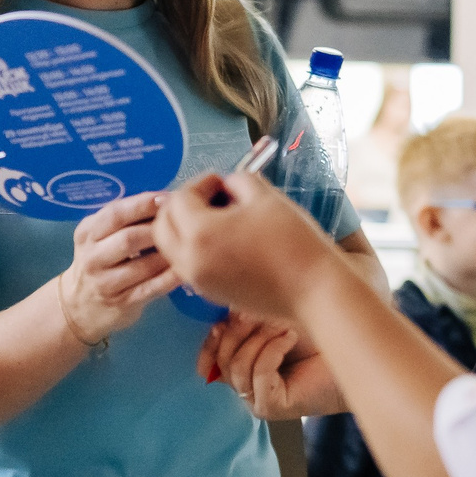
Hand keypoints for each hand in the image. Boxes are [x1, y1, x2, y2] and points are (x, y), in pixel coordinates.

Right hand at [57, 192, 177, 344]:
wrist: (79, 306)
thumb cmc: (99, 263)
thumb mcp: (98, 238)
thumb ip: (123, 220)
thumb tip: (164, 201)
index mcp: (87, 233)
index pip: (115, 213)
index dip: (144, 204)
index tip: (169, 198)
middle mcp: (92, 257)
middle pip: (129, 238)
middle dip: (158, 229)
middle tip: (182, 223)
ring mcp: (105, 282)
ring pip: (142, 265)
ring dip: (167, 254)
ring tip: (187, 246)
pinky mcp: (121, 303)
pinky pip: (150, 288)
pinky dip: (169, 278)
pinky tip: (184, 270)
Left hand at [153, 168, 336, 323]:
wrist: (313, 289)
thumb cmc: (292, 240)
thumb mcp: (264, 196)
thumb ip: (235, 182)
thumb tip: (225, 187)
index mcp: (199, 233)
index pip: (180, 199)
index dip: (200, 183)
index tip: (222, 182)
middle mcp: (189, 260)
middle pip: (162, 226)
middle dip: (181, 207)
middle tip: (210, 198)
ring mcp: (198, 281)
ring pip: (171, 249)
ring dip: (185, 229)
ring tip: (218, 220)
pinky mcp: (211, 294)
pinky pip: (189, 266)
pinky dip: (196, 249)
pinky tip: (226, 242)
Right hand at [197, 316, 346, 419]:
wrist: (352, 352)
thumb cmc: (318, 336)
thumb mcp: (270, 321)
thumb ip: (241, 321)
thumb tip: (219, 317)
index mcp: (242, 367)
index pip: (210, 360)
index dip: (211, 341)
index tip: (220, 320)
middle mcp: (246, 388)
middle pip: (221, 361)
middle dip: (239, 333)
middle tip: (261, 314)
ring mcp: (257, 400)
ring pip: (237, 367)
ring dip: (260, 339)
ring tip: (284, 326)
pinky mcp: (271, 407)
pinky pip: (258, 374)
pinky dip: (273, 350)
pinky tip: (291, 338)